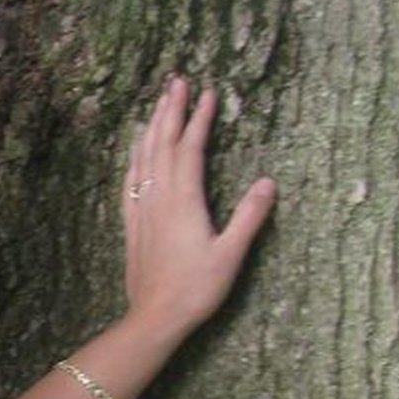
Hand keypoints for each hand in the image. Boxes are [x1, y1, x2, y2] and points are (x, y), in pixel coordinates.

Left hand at [123, 78, 276, 341]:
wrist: (154, 317)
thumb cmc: (196, 290)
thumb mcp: (231, 255)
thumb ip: (249, 218)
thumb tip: (268, 183)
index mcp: (184, 202)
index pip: (190, 149)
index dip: (199, 119)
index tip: (208, 93)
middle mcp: (159, 199)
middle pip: (162, 144)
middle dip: (170, 110)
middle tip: (177, 81)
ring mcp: (142, 210)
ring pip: (143, 158)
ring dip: (152, 127)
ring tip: (158, 103)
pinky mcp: (132, 224)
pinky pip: (131, 180)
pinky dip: (135, 157)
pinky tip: (136, 150)